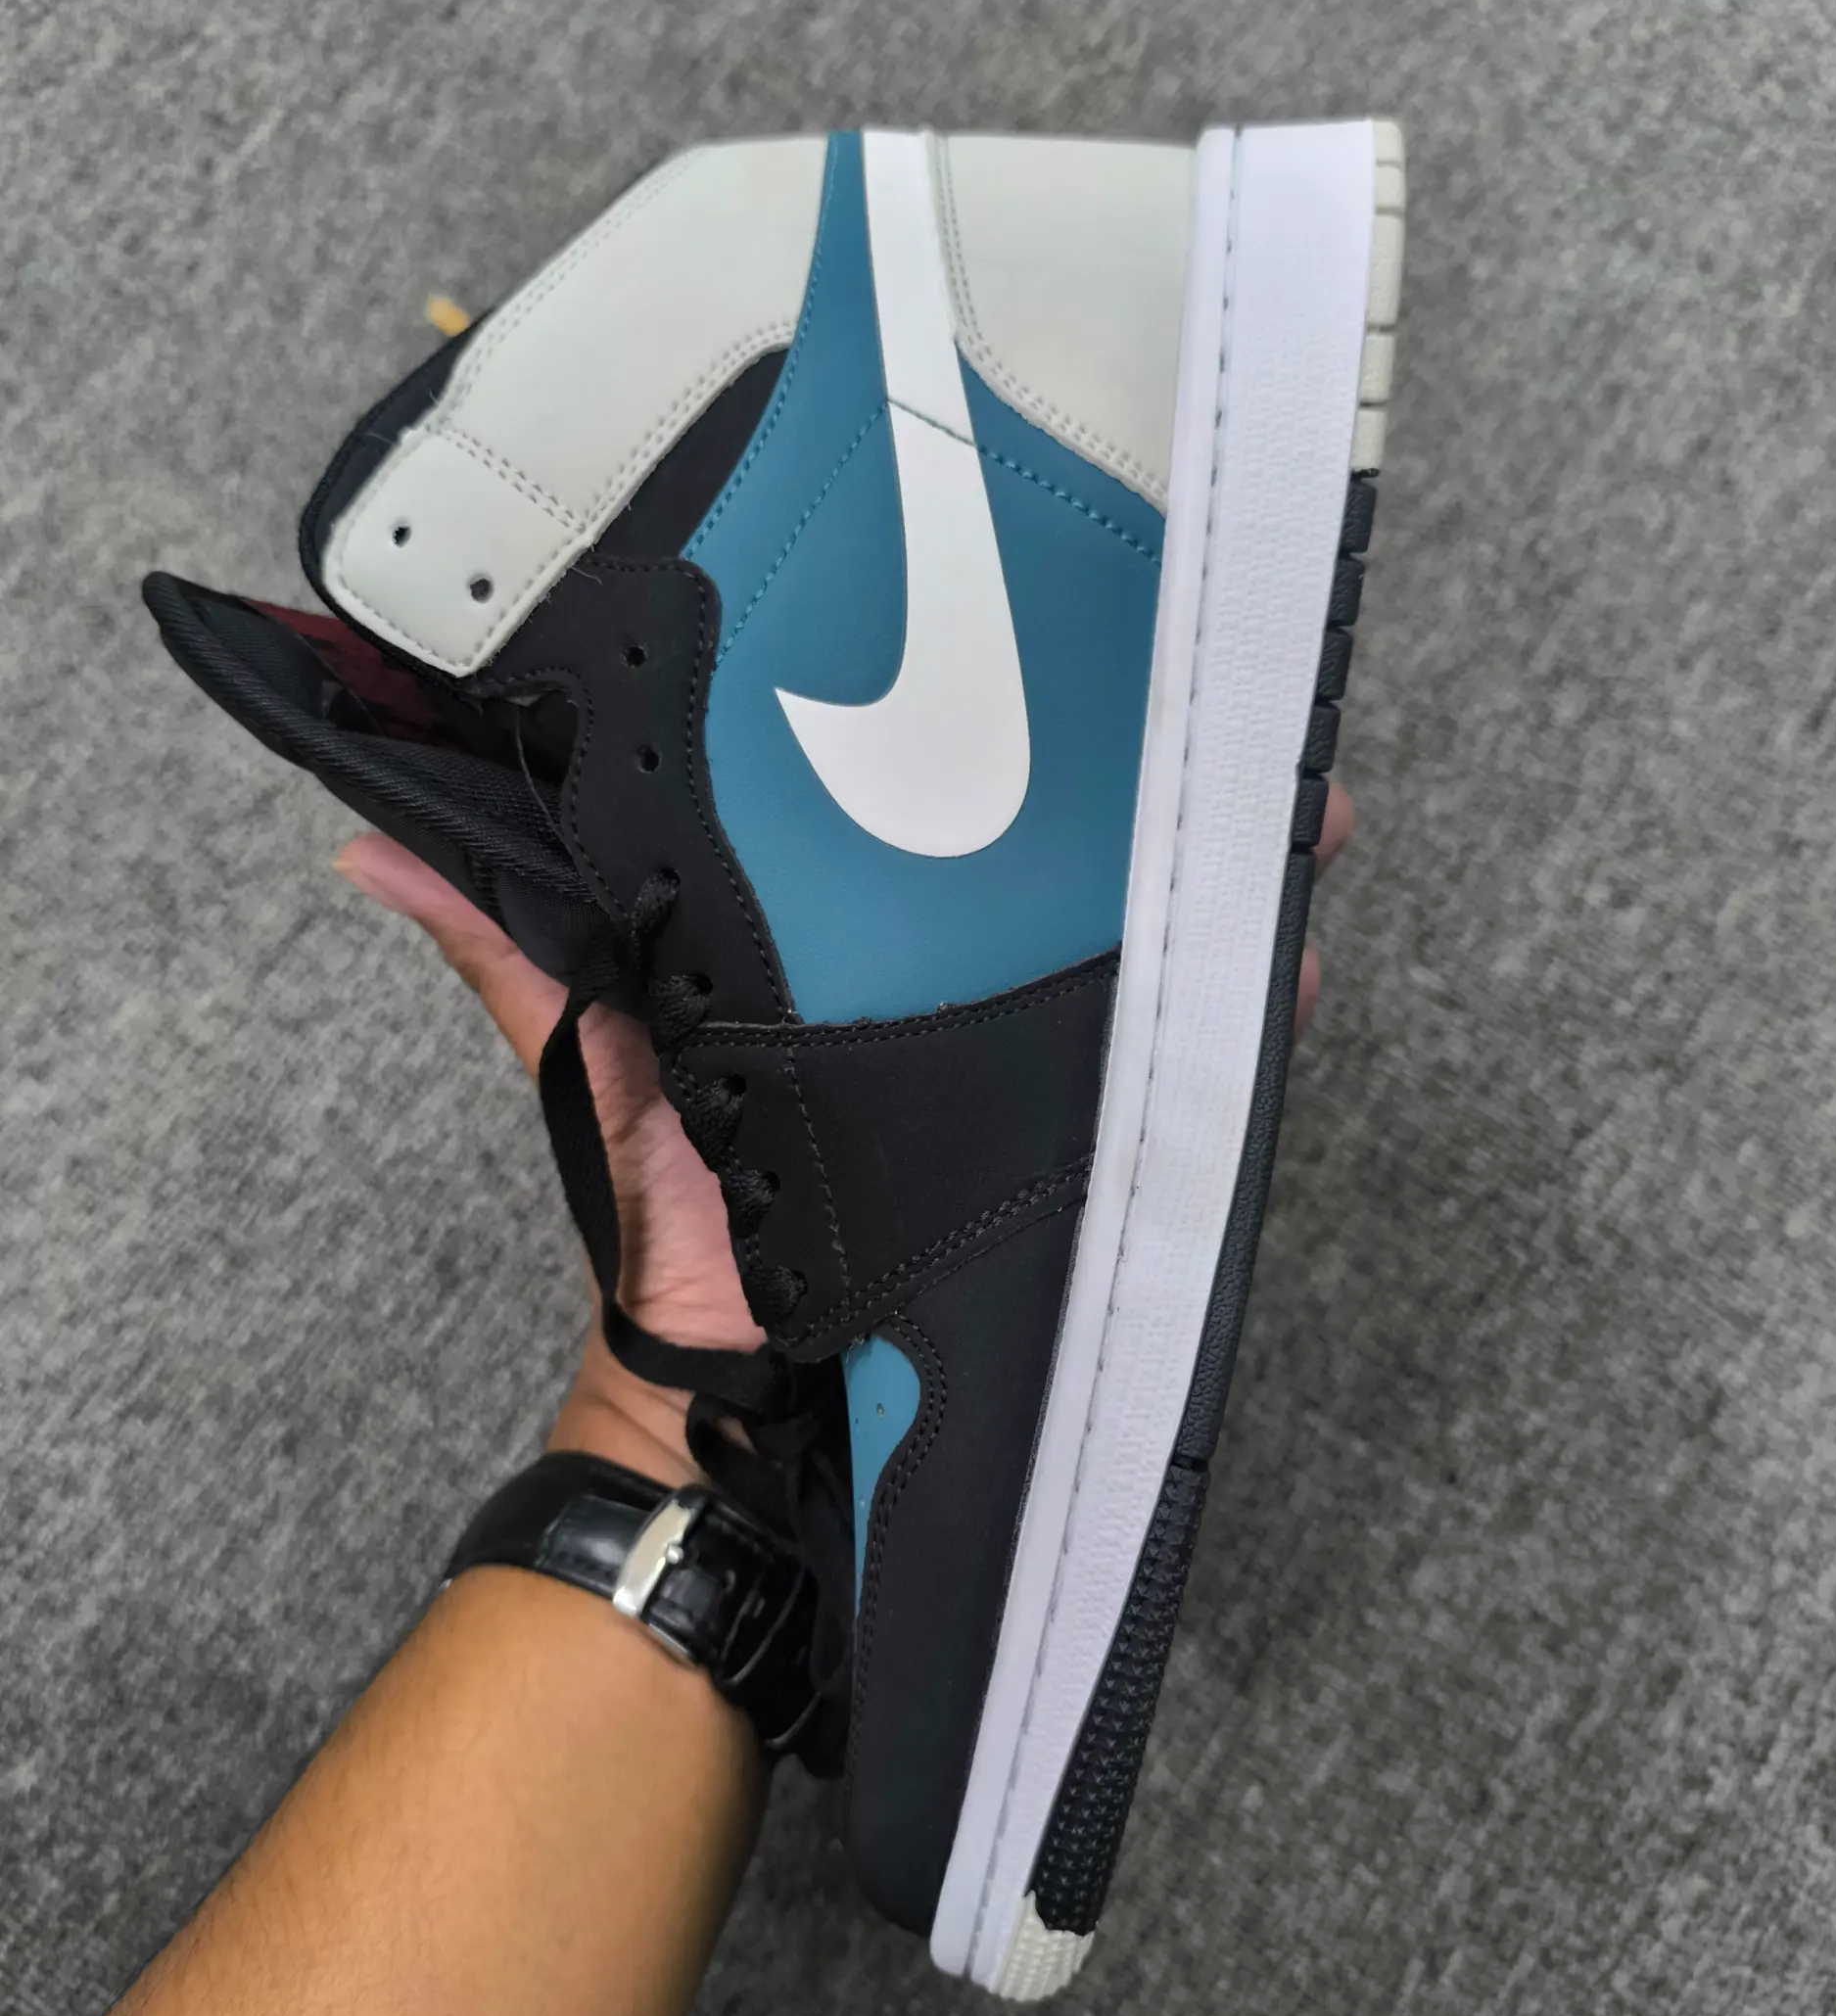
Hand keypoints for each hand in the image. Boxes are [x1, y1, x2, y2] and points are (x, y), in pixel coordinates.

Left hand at [334, 782, 1351, 1471]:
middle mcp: (956, 977)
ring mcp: (1032, 1056)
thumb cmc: (679, 1224)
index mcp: (849, 931)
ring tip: (1276, 798)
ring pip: (1147, 931)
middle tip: (1187, 688)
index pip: (927, 794)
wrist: (751, 1400)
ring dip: (1213, 863)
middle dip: (1139, 764)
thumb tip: (369, 834)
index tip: (1018, 615)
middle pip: (1068, 845)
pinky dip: (1245, 1003)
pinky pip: (1188, 1057)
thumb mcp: (607, 1054)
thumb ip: (517, 951)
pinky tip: (1287, 951)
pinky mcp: (1085, 1135)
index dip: (983, 706)